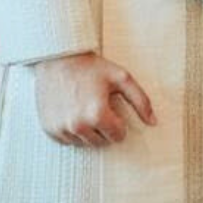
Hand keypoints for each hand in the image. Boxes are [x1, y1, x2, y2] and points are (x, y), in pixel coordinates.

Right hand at [34, 51, 156, 146]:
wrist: (58, 59)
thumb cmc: (91, 67)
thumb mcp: (121, 77)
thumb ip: (140, 100)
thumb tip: (153, 122)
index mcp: (97, 115)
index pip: (118, 135)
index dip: (119, 122)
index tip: (113, 108)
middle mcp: (78, 126)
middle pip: (101, 142)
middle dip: (104, 127)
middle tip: (99, 106)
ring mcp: (61, 129)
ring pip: (84, 143)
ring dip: (88, 130)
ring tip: (86, 107)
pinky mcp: (49, 129)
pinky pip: (67, 140)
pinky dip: (72, 130)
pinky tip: (73, 111)